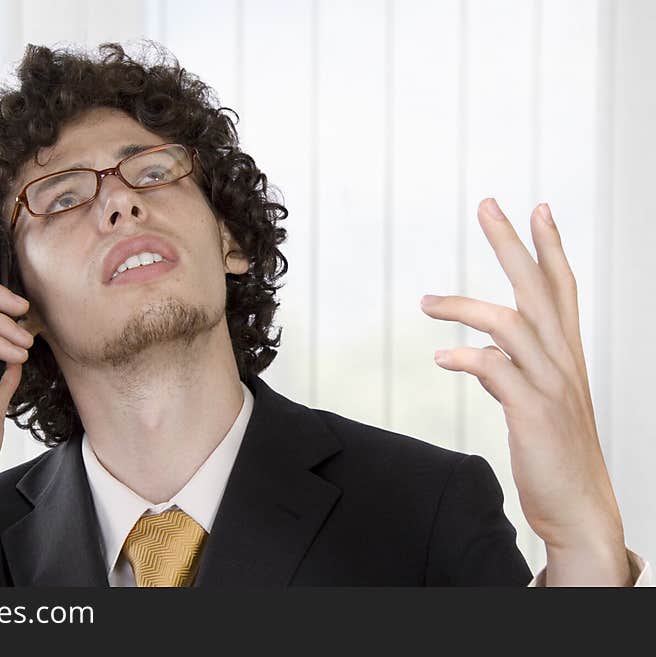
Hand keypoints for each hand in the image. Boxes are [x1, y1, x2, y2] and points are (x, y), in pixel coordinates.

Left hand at [420, 198, 631, 584]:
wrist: (580, 509)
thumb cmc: (556, 455)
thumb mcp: (538, 404)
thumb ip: (512, 371)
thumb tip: (476, 353)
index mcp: (567, 357)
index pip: (561, 290)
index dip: (550, 248)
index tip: (538, 209)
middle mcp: (564, 363)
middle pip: (539, 290)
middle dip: (513, 244)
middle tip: (488, 205)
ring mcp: (551, 387)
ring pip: (513, 324)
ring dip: (466, 307)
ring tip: (427, 303)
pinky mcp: (534, 413)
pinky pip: (498, 370)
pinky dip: (467, 358)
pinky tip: (443, 360)